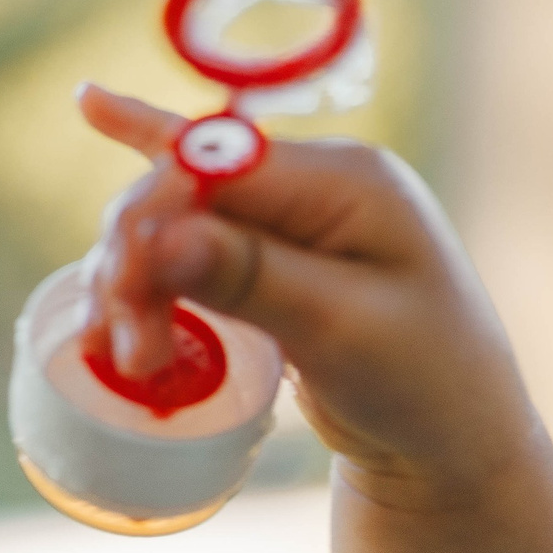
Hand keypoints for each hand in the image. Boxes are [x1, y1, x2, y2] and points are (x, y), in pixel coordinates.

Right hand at [75, 83, 545, 505]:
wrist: (458, 444)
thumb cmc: (426, 386)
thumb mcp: (345, 332)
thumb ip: (252, 278)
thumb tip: (157, 235)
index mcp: (349, 178)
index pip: (214, 165)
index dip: (150, 219)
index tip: (120, 299)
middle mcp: (320, 181)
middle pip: (186, 191)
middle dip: (135, 262)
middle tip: (124, 353)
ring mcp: (299, 218)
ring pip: (180, 221)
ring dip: (135, 280)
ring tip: (124, 358)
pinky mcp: (279, 259)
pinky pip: (200, 227)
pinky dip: (152, 231)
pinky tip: (94, 109)